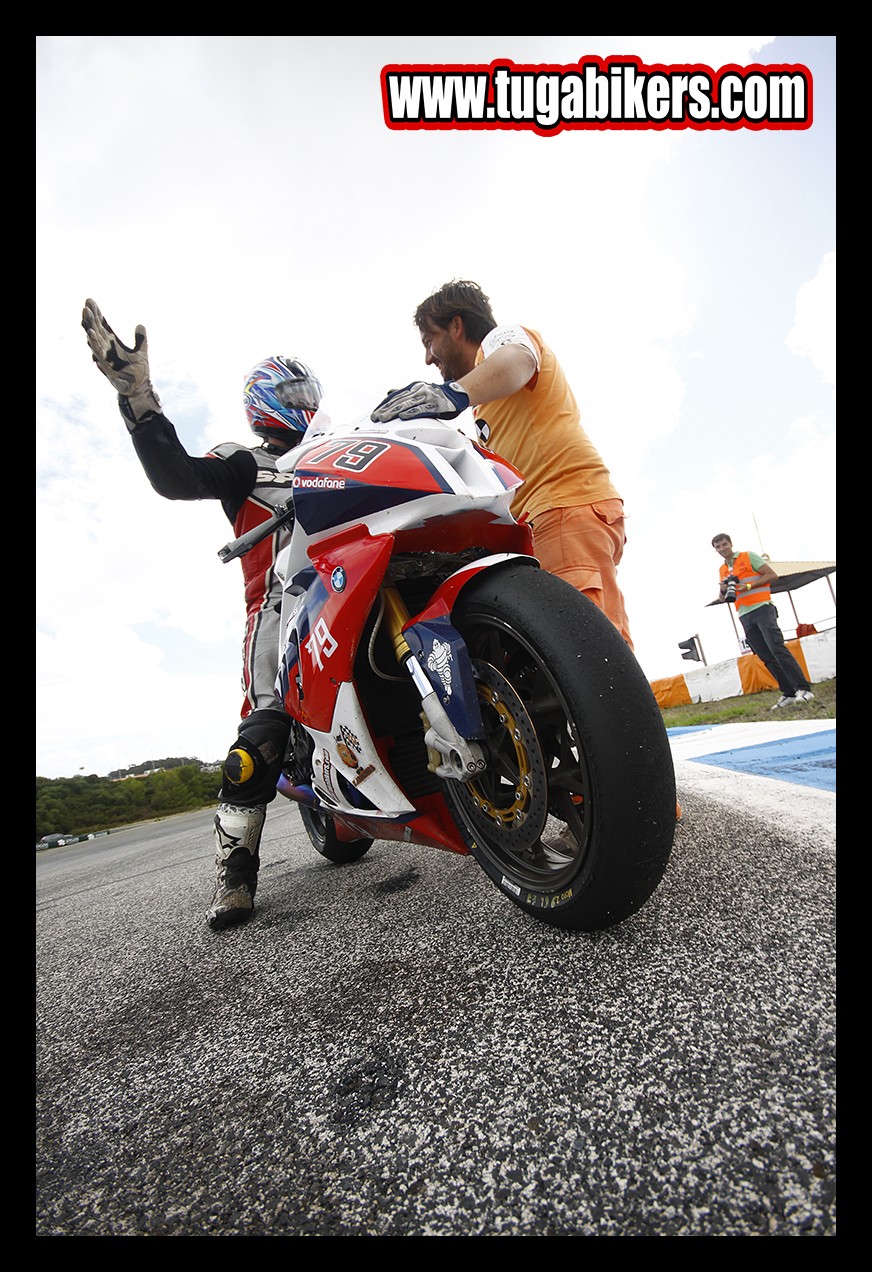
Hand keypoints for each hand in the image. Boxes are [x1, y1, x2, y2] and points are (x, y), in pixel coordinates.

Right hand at [81, 298, 160, 420]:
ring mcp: (104, 356)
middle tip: (86, 304)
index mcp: (112, 342)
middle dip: (91, 316)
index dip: (97, 313)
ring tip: (85, 314)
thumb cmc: (139, 372)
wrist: (139, 389)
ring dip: (89, 326)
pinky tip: (90, 333)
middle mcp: (106, 348)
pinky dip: (93, 343)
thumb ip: (140, 339)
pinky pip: (97, 352)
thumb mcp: (142, 351)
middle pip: (95, 328)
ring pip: (93, 339)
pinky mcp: (105, 366)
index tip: (91, 300)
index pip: (102, 324)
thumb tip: (140, 325)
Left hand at [370, 380, 469, 422]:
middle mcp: (418, 390)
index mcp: (413, 387)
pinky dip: (412, 413)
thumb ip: (404, 393)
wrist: (457, 393)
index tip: (374, 413)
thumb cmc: (437, 395)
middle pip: (399, 401)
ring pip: (407, 405)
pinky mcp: (435, 405)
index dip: (384, 405)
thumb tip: (389, 393)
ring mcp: (427, 397)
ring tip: (384, 419)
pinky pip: (422, 410)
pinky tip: (403, 417)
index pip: (395, 396)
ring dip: (394, 412)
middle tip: (375, 418)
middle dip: (386, 410)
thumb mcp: (419, 391)